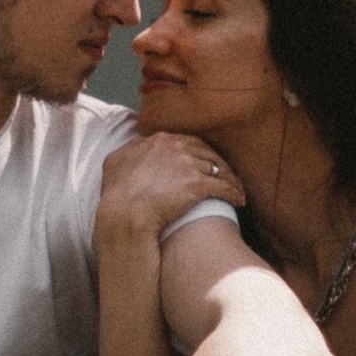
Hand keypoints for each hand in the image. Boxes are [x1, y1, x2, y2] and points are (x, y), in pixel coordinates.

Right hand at [97, 133, 244, 241]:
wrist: (124, 215)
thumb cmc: (117, 194)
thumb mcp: (115, 162)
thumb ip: (130, 148)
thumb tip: (139, 140)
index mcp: (158, 140)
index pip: (188, 142)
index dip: (200, 153)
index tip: (206, 163)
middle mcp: (175, 148)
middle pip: (206, 153)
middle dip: (219, 164)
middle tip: (227, 175)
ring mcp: (187, 165)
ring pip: (218, 169)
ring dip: (231, 178)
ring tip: (237, 188)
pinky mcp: (197, 185)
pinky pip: (224, 187)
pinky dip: (234, 193)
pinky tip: (240, 201)